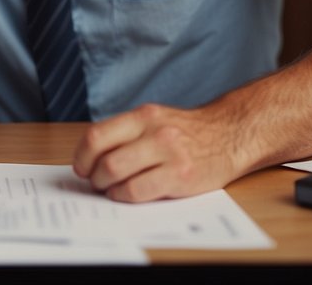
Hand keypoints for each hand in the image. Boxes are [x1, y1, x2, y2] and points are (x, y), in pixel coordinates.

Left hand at [71, 103, 243, 201]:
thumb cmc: (187, 132)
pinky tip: (126, 194)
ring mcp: (168, 153)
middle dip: (93, 175)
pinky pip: (138, 191)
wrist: (230, 134)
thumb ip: (127, 133)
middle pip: (104, 158)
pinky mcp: (180, 176)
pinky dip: (124, 196)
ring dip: (106, 186)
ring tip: (110, 189)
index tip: (81, 167)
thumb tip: (91, 156)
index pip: (97, 135)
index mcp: (143, 116)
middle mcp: (154, 131)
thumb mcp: (155, 120)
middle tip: (95, 182)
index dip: (82, 155)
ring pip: (117, 173)